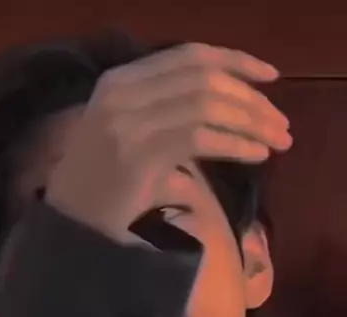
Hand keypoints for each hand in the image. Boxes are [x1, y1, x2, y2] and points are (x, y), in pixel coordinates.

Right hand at [46, 42, 291, 240]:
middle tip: (281, 123)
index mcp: (120, 82)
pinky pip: (200, 138)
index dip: (235, 60)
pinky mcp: (139, 155)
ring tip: (277, 140)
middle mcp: (123, 94)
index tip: (270, 75)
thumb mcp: (131, 141)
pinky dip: (235, 144)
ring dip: (250, 121)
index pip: (188, 56)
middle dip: (251, 98)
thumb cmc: (101, 191)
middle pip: (204, 77)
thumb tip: (223, 118)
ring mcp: (129, 123)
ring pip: (206, 104)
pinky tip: (256, 155)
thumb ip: (169, 121)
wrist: (69, 228)